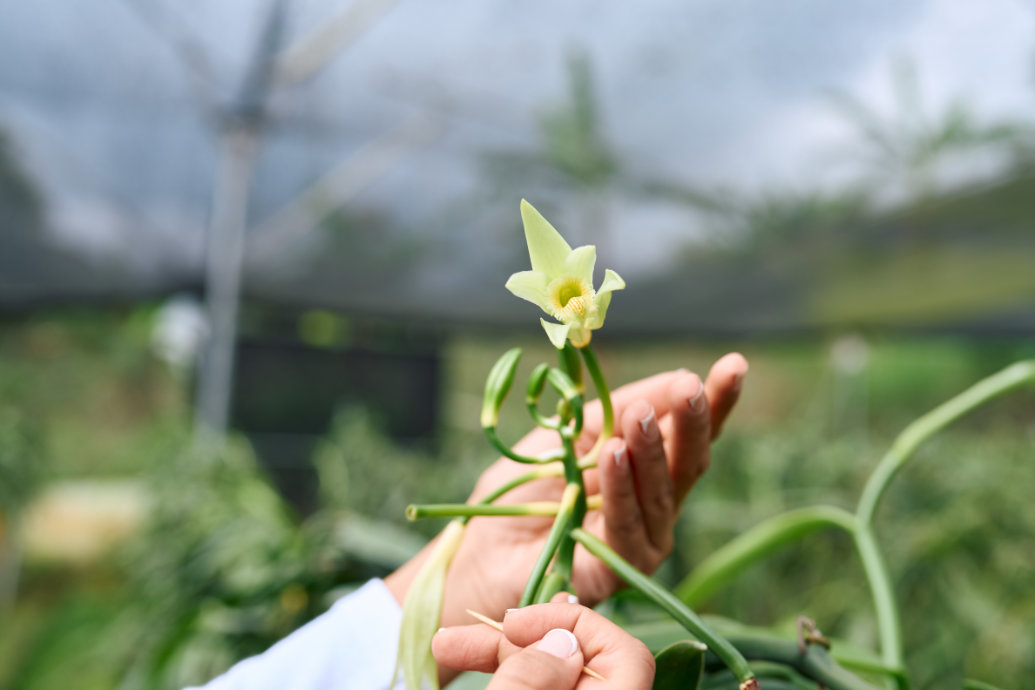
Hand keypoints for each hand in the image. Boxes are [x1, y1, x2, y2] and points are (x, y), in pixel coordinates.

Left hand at [386, 353, 747, 682]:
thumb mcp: (571, 432)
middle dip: (694, 423)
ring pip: (662, 493)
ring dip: (652, 451)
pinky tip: (615, 455)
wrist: (482, 547)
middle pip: (689, 462)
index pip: (690, 432)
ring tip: (640, 416)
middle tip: (691, 388)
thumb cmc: (528, 486)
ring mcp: (644, 540)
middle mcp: (656, 503)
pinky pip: (628, 527)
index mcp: (648, 466)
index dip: (716, 402)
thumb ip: (617, 409)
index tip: (735, 365)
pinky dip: (623, 489)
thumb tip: (676, 378)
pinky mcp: (620, 570)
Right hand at [432, 600, 653, 689]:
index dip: (569, 628)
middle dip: (522, 638)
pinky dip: (508, 678)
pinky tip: (464, 659)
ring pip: (555, 676)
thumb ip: (535, 677)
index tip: (512, 626)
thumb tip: (560, 642)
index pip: (624, 652)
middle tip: (464, 634)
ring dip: (503, 656)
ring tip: (445, 645)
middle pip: (583, 661)